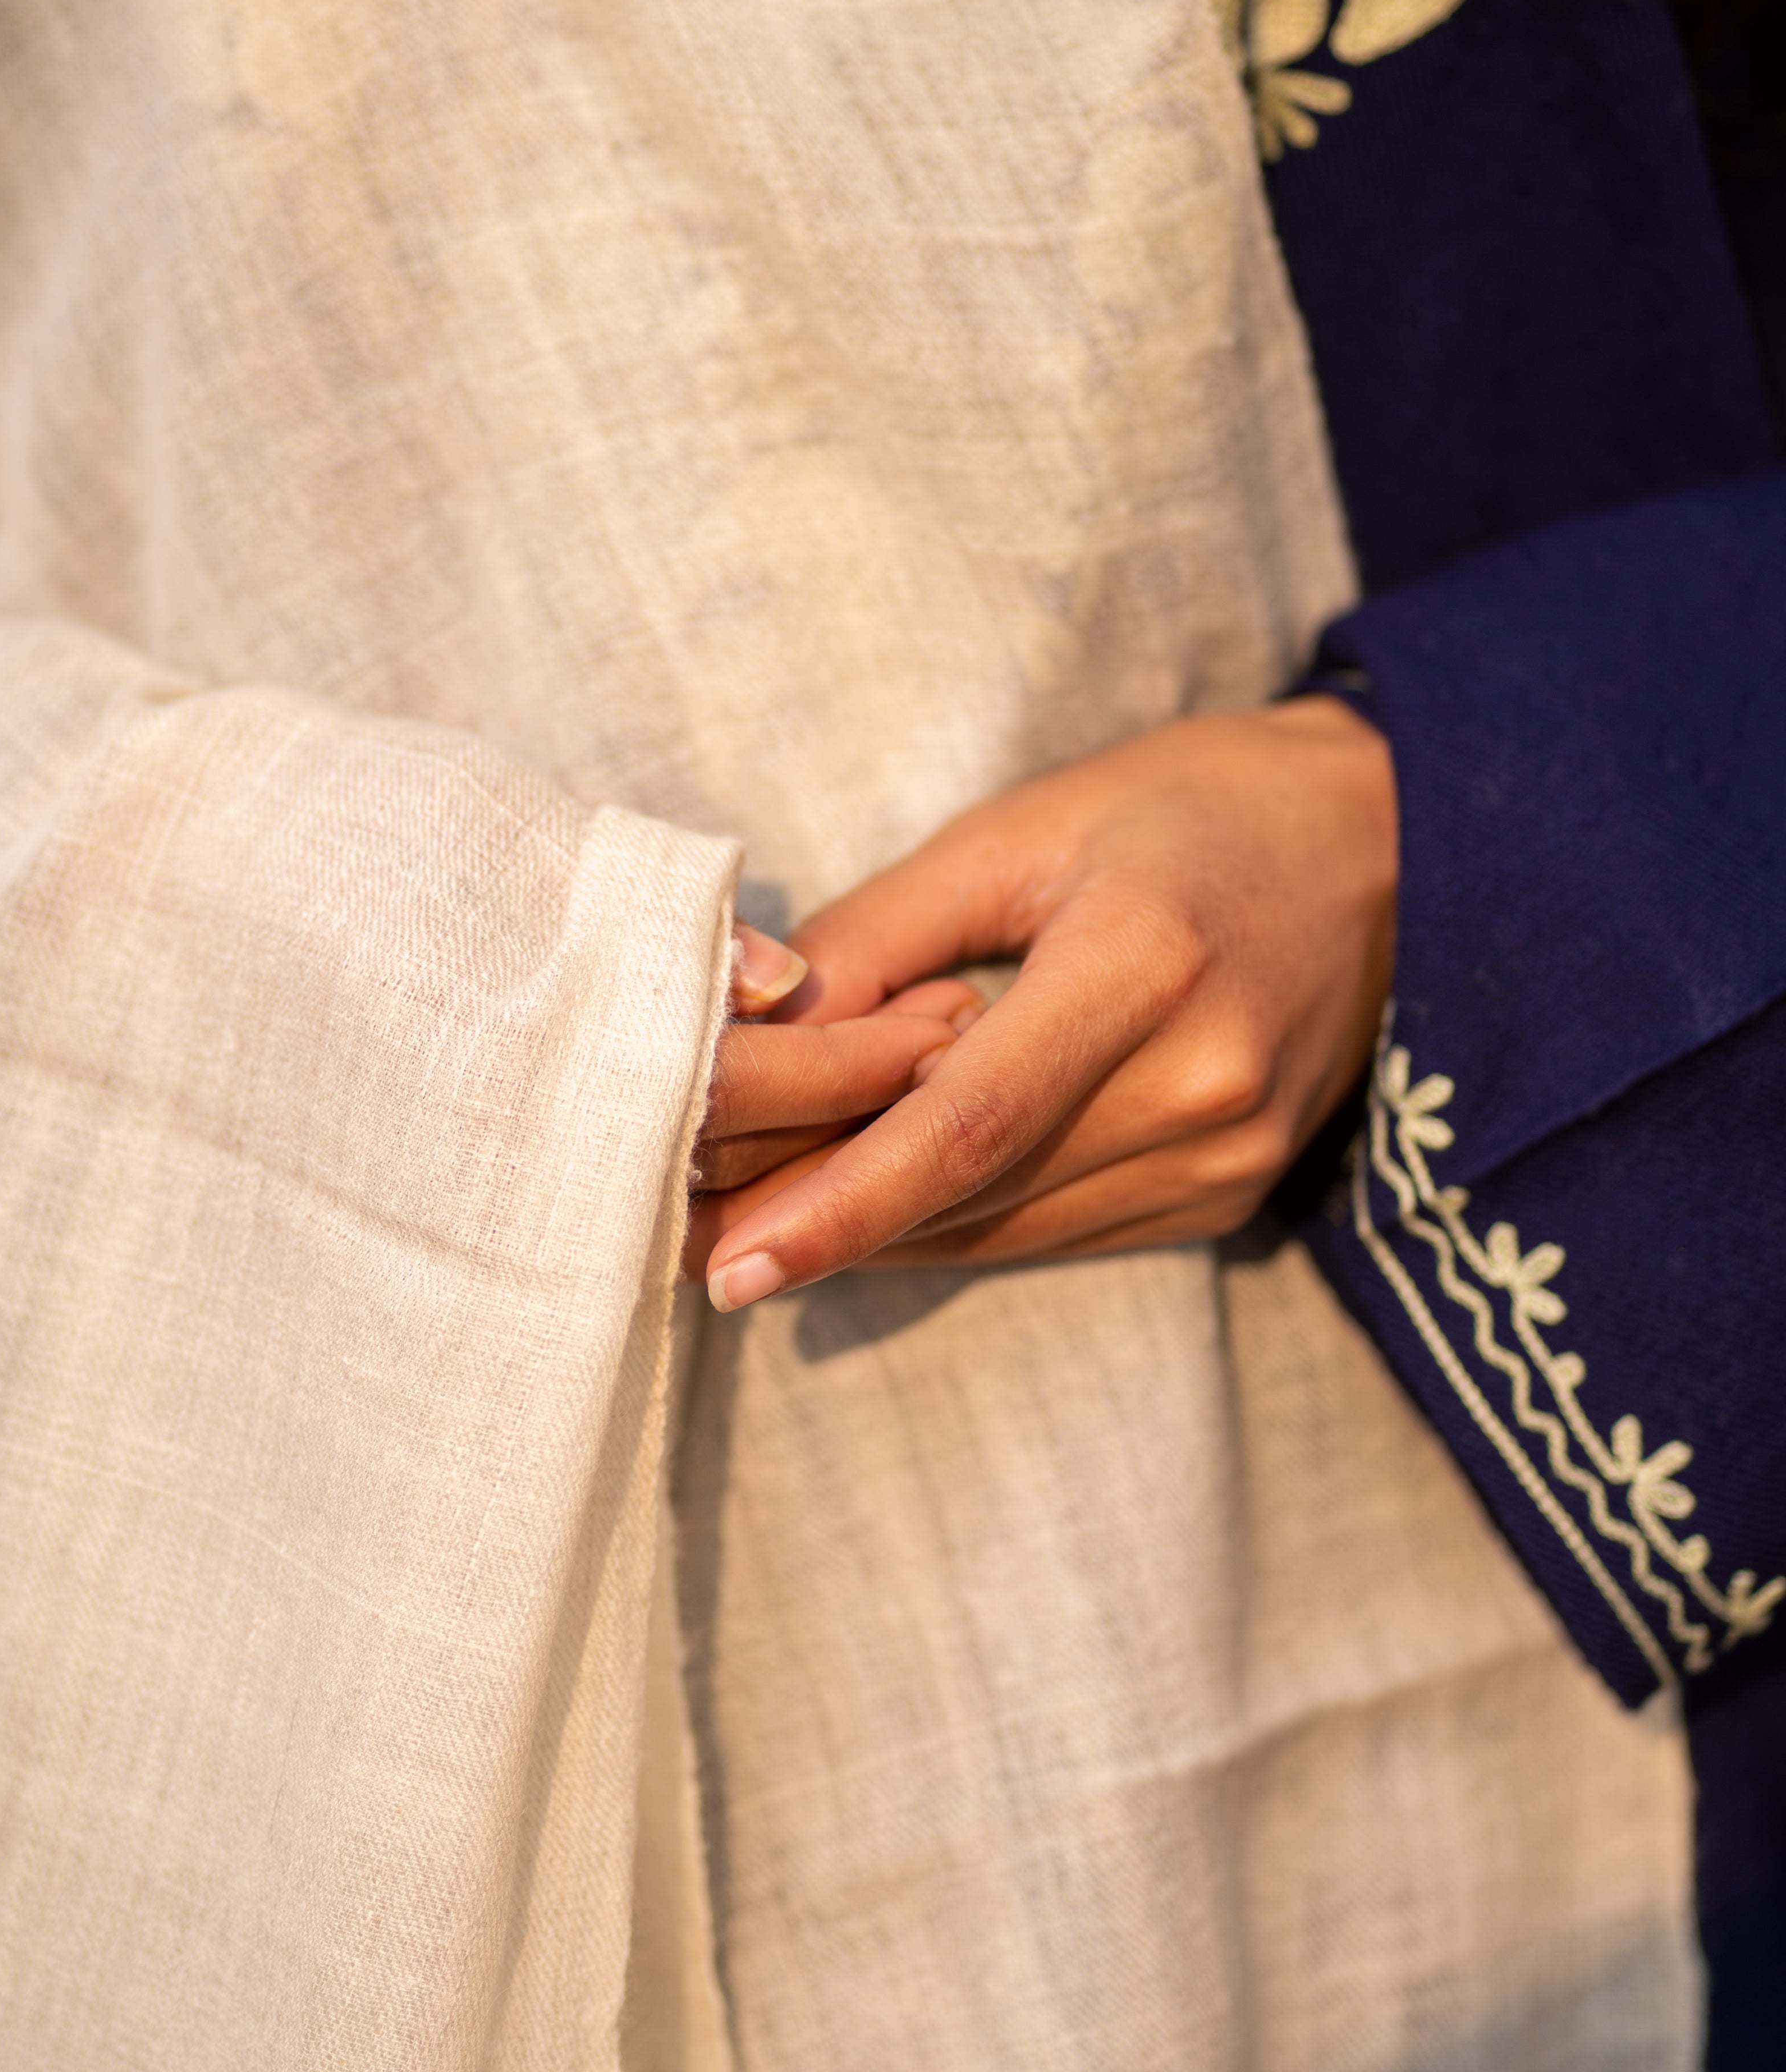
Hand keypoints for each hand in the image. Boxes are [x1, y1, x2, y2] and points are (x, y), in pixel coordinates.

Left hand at [687, 699, 1395, 1304]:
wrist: (1386, 845)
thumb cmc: (1189, 809)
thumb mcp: (1023, 828)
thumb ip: (882, 934)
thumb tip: (750, 1028)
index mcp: (1146, 966)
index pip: (969, 1125)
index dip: (839, 1205)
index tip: (728, 1262)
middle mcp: (1203, 1084)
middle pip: (975, 1192)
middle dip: (822, 1222)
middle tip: (685, 1238)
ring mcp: (1228, 1154)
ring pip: (1006, 1231)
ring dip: (879, 1236)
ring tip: (749, 1230)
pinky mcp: (1231, 1194)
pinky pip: (1059, 1232)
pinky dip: (960, 1222)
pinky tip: (875, 1207)